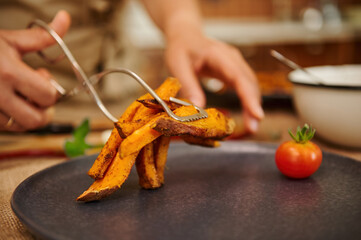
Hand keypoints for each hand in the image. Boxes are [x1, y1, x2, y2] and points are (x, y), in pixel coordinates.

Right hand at [0, 10, 70, 131]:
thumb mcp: (9, 40)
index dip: (52, 89)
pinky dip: (12, 118)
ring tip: (21, 97)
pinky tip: (9, 103)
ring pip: (20, 127)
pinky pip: (4, 128)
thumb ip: (40, 36)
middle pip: (37, 120)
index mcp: (9, 73)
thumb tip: (65, 18)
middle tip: (39, 96)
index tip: (44, 77)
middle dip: (44, 110)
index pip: (47, 96)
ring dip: (27, 114)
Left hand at [165, 30, 263, 132]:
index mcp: (219, 55)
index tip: (257, 114)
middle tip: (253, 128)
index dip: (249, 96)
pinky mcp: (234, 71)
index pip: (239, 77)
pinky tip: (248, 114)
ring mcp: (235, 64)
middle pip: (249, 83)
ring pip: (250, 85)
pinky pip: (245, 86)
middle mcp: (232, 59)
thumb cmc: (181, 47)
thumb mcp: (177, 65)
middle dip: (253, 106)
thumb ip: (188, 85)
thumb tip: (198, 108)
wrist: (185, 35)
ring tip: (252, 126)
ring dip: (253, 105)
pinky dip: (248, 100)